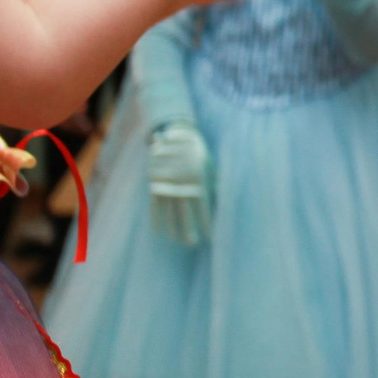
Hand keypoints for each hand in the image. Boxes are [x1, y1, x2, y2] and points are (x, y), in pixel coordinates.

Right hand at [146, 120, 213, 247]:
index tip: (210, 236)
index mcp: (197, 180)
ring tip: (176, 241)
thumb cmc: (196, 149)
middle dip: (189, 230)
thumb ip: (215, 179)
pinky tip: (159, 232)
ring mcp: (167, 184)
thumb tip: (223, 193)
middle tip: (192, 245)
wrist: (174, 133)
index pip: (202, 207)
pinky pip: (155, 205)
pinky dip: (156, 219)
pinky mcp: (154, 183)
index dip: (206, 223)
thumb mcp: (209, 162)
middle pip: (185, 213)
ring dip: (173, 228)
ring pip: (170, 212)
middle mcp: (182, 184)